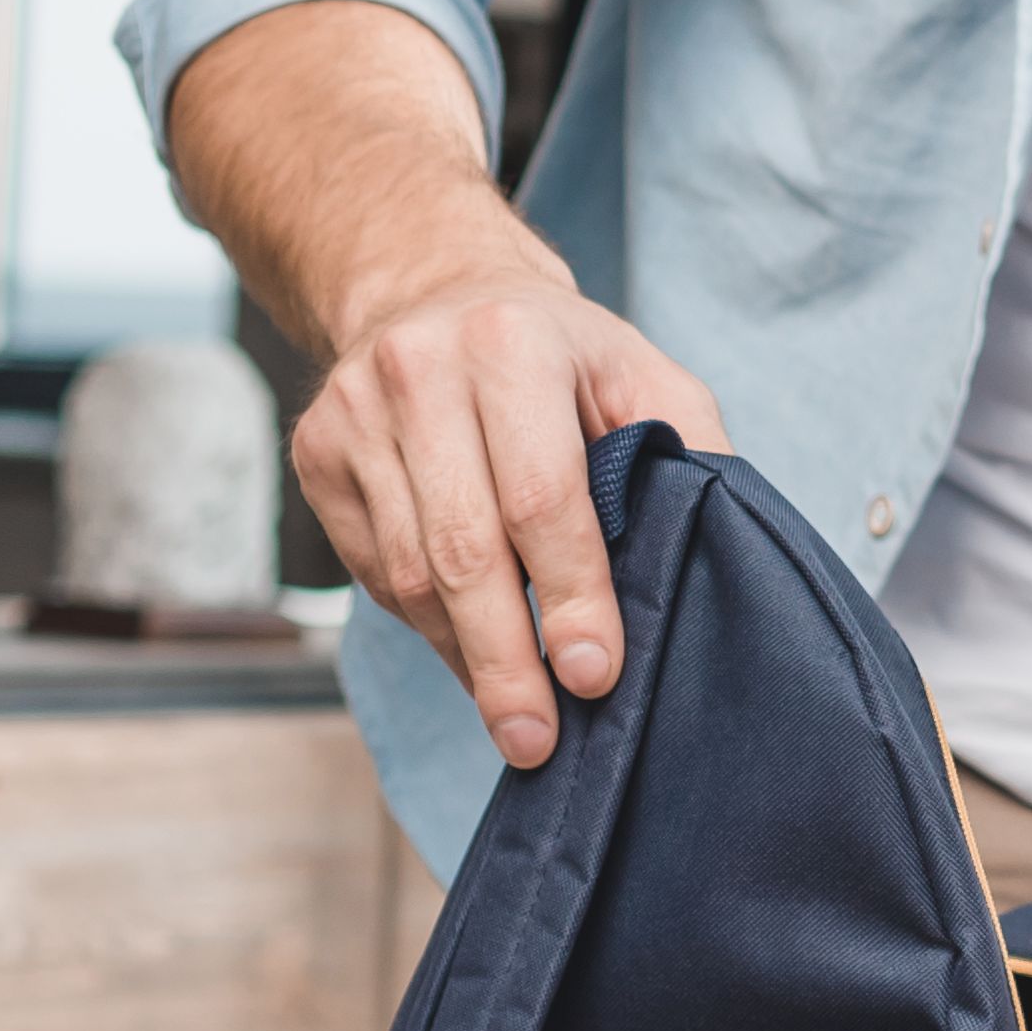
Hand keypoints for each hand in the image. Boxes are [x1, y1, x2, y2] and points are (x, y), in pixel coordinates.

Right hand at [284, 207, 729, 764]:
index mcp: (511, 342)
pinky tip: (471, 651)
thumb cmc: (558, 354)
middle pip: (464, 549)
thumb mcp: (640, 372)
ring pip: (409, 572)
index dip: (572, 595)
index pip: (542, 496)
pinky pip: (372, 570)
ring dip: (466, 656)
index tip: (596, 675)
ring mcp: (353, 413)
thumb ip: (687, 449)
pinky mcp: (317, 453)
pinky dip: (427, 626)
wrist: (434, 291)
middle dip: (507, 660)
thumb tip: (714, 556)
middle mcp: (418, 369)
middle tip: (537, 738)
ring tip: (513, 712)